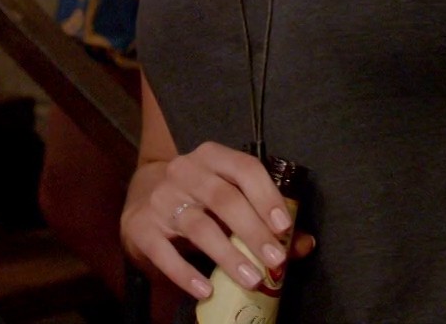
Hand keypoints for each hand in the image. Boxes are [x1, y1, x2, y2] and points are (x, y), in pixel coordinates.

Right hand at [121, 142, 314, 300]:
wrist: (144, 196)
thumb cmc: (200, 198)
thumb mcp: (231, 197)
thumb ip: (267, 219)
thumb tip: (304, 244)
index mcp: (212, 156)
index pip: (244, 168)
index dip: (267, 197)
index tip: (284, 227)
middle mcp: (184, 170)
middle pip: (224, 198)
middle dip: (253, 231)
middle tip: (275, 260)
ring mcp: (160, 197)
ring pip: (198, 226)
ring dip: (228, 255)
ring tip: (251, 279)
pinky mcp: (141, 225)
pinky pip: (164, 252)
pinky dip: (186, 273)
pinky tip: (207, 290)